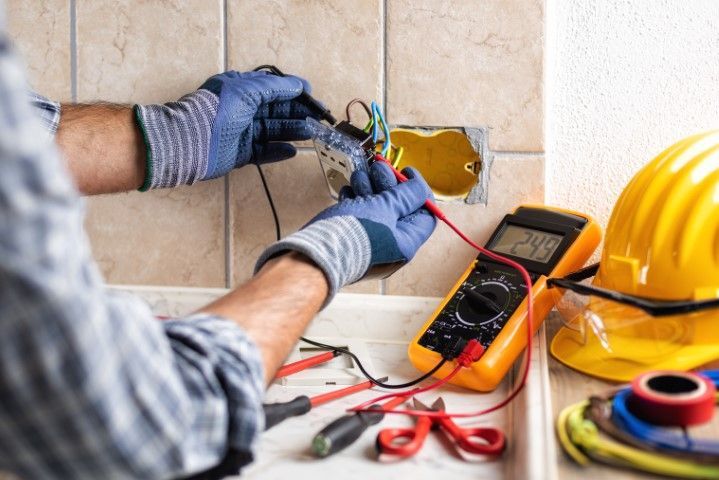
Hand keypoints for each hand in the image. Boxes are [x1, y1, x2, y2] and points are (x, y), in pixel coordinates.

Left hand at [134, 70, 318, 189]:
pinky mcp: (240, 153)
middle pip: (275, 110)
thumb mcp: (247, 90)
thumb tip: (298, 85)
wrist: (191, 140)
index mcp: (241, 89)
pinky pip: (263, 151)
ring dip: (291, 131)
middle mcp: (242, 109)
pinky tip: (292, 150)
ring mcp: (241, 132)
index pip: (272, 88)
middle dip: (297, 113)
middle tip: (318, 118)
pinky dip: (277, 151)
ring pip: (272, 131)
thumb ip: (274, 87)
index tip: (312, 95)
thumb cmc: (218, 110)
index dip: (292, 91)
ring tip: (311, 133)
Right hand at [255, 161, 436, 303]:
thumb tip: (419, 189)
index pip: (425, 214)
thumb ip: (406, 196)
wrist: (315, 254)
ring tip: (359, 178)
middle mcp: (390, 245)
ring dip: (369, 187)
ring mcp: (369, 242)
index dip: (418, 190)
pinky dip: (355, 199)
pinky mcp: (350, 237)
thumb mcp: (386, 208)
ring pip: (376, 207)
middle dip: (388, 183)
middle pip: (398, 207)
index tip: (405, 172)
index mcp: (406, 243)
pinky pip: (359, 215)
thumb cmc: (353, 234)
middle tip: (378, 169)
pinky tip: (348, 193)